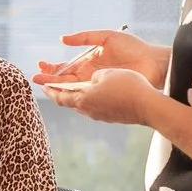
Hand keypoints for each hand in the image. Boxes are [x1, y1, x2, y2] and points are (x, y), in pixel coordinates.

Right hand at [36, 28, 166, 88]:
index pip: (67, 66)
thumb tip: (62, 39)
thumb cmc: (134, 47)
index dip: (53, 67)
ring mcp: (97, 86)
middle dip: (49, 78)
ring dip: (56, 87)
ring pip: (72, 88)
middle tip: (35, 78)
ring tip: (42, 86)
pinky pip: (85, 96)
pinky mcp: (104, 94)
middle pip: (65, 79)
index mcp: (90, 62)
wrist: (154, 63)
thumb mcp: (106, 37)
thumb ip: (84, 37)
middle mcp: (91, 76)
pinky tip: (61, 94)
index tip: (41, 65)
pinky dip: (72, 95)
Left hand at [40, 66, 160, 126]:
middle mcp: (88, 110)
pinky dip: (89, 99)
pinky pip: (95, 107)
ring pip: (82, 105)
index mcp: (83, 99)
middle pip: (69, 102)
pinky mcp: (111, 117)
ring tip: (73, 88)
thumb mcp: (106, 73)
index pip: (60, 96)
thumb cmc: (127, 86)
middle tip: (53, 85)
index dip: (50, 89)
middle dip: (60, 93)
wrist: (148, 106)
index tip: (43, 84)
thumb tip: (92, 81)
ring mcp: (100, 115)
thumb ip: (94, 76)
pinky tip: (94, 93)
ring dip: (75, 96)